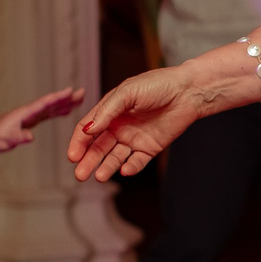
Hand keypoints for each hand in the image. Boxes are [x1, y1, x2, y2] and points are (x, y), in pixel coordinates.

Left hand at [0, 86, 83, 151]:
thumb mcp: (4, 140)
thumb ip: (18, 137)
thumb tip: (31, 137)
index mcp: (24, 114)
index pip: (43, 104)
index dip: (57, 98)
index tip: (71, 91)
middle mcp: (29, 113)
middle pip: (51, 103)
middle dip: (67, 98)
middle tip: (83, 92)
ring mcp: (30, 116)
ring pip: (51, 108)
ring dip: (66, 103)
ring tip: (80, 99)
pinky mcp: (30, 121)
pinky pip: (48, 114)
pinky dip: (59, 111)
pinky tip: (67, 111)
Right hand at [68, 67, 203, 181]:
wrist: (188, 91)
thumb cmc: (157, 85)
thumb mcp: (127, 93)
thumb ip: (107, 112)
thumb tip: (88, 130)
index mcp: (109, 111)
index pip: (88, 130)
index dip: (78, 143)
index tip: (72, 156)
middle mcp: (119, 127)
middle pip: (98, 148)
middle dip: (88, 161)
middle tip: (80, 175)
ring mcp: (134, 139)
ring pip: (115, 157)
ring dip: (106, 167)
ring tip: (99, 176)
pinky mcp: (149, 148)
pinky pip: (137, 162)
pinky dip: (130, 167)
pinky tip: (125, 170)